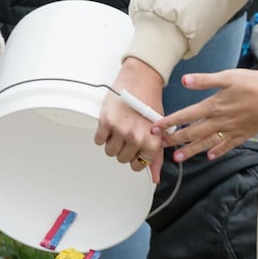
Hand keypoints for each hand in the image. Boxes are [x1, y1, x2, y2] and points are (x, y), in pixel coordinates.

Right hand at [95, 58, 165, 181]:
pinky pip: (98, 140)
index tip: (136, 146)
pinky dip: (102, 134)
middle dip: (124, 148)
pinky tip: (111, 124)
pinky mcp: (106, 122)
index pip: (138, 166)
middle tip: (128, 134)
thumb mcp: (159, 132)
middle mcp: (136, 138)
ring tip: (119, 128)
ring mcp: (120, 131)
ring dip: (112, 142)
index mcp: (151, 142)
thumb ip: (156, 157)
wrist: (140, 80)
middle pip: (122, 159)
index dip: (135, 156)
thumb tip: (155, 178)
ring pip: (110, 151)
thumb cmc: (150, 103)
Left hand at [161, 68, 257, 162]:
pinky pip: (227, 145)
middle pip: (193, 133)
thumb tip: (184, 80)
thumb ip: (205, 81)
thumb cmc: (256, 84)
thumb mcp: (229, 76)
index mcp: (214, 105)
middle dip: (176, 140)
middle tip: (161, 146)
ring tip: (178, 158)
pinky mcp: (243, 134)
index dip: (169, 122)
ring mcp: (232, 130)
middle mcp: (220, 120)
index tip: (155, 129)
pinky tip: (210, 156)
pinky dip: (218, 151)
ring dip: (192, 150)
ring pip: (207, 142)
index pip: (186, 116)